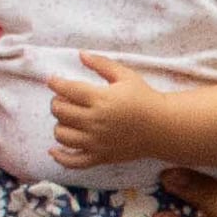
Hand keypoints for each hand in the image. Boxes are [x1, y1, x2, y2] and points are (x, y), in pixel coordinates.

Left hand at [49, 54, 175, 169]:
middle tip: (64, 99)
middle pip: (60, 111)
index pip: (67, 89)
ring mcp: (97, 141)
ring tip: (68, 119)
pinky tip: (54, 150)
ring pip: (61, 134)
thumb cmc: (144, 99)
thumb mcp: (126, 76)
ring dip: (60, 125)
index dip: (55, 83)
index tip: (54, 80)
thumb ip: (102, 64)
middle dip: (57, 102)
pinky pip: (73, 162)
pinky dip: (60, 157)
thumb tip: (81, 54)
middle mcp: (95, 121)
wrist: (163, 127)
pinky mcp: (100, 156)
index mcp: (101, 99)